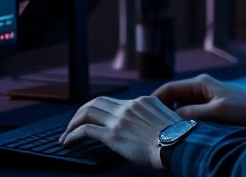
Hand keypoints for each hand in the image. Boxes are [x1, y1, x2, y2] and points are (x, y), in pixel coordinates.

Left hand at [59, 95, 180, 169]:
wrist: (178, 144)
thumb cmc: (177, 137)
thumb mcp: (168, 118)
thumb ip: (154, 116)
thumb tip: (150, 124)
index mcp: (142, 101)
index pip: (115, 102)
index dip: (102, 110)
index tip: (96, 118)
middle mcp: (129, 106)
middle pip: (97, 101)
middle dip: (82, 111)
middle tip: (74, 122)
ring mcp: (120, 119)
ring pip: (87, 112)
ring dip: (74, 122)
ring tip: (67, 133)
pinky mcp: (113, 135)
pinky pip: (85, 130)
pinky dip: (73, 134)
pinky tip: (69, 141)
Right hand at [152, 73, 245, 125]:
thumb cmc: (242, 107)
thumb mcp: (216, 112)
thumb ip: (192, 114)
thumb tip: (170, 118)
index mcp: (199, 83)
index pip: (169, 88)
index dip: (155, 99)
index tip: (144, 111)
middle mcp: (199, 86)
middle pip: (172, 96)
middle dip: (161, 109)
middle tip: (150, 123)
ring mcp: (203, 95)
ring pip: (180, 105)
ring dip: (172, 115)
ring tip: (163, 127)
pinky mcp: (208, 104)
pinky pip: (189, 110)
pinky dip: (182, 118)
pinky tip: (179, 128)